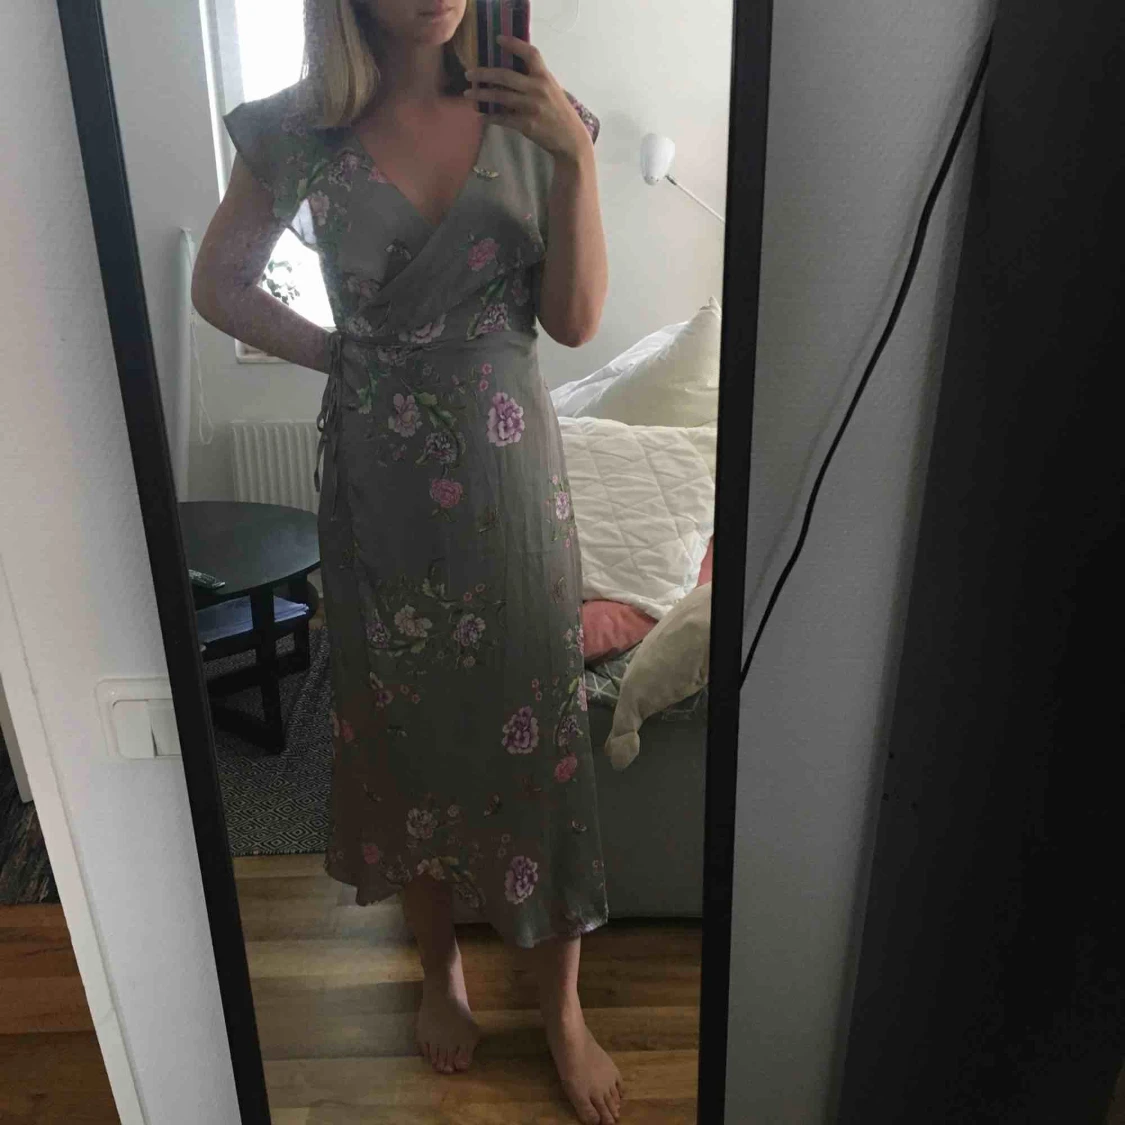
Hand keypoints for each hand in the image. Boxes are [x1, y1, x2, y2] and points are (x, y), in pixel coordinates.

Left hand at [464, 37, 592, 164]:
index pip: (529, 53)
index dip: (513, 44)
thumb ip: (534, 79)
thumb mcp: (551, 89)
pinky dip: (490, 117)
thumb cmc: (558, 112)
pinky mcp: (527, 124)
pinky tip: (482, 116)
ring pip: (500, 97)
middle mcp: (538, 88)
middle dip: (484, 74)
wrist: (570, 138)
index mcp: (544, 77)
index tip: (498, 39)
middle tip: (469, 74)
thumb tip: (509, 73)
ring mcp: (532, 107)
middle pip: (505, 75)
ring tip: (469, 94)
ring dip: (481, 95)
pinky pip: (503, 118)